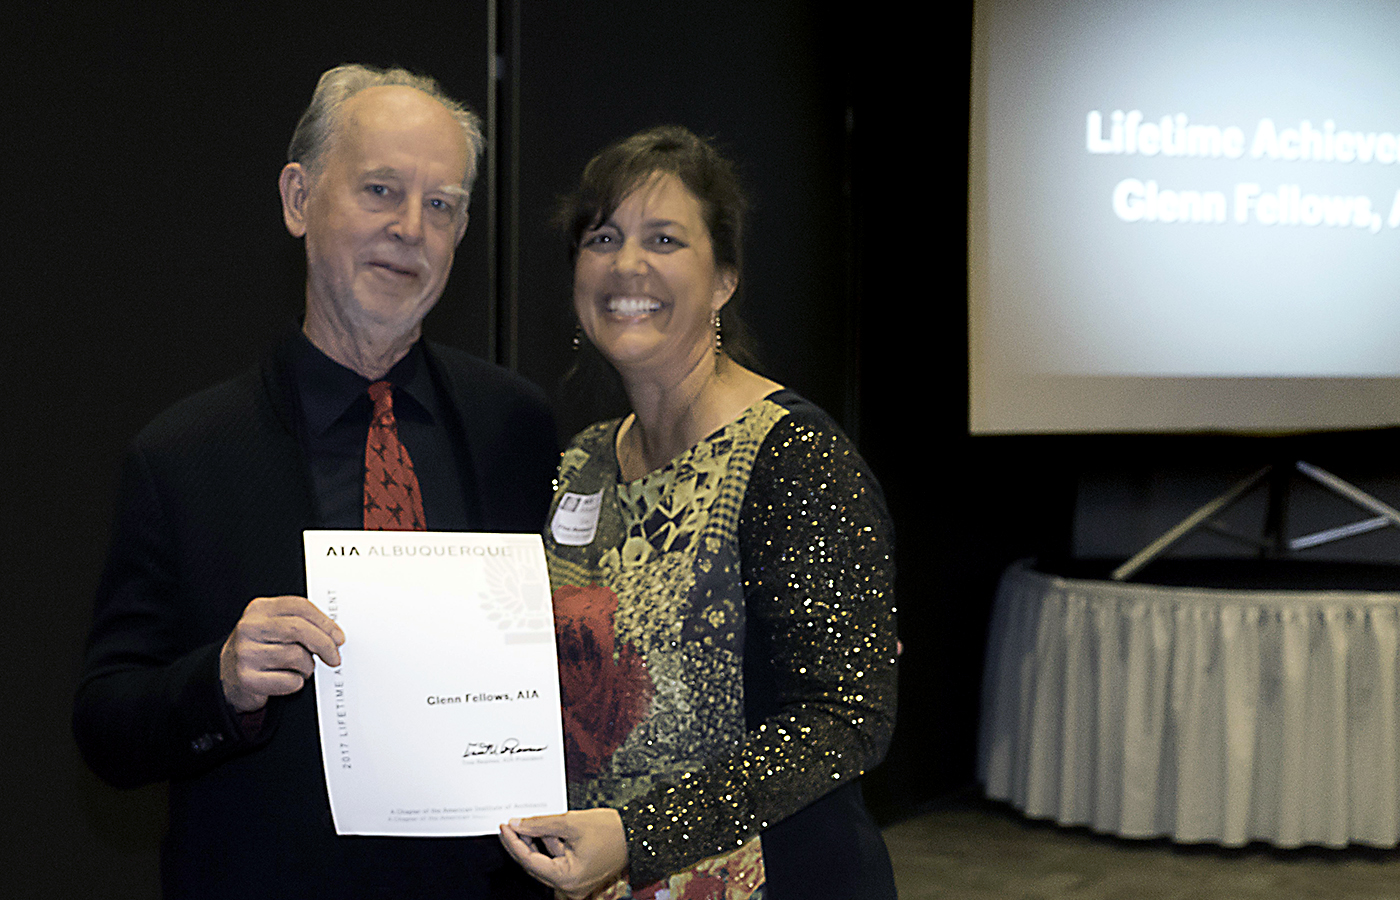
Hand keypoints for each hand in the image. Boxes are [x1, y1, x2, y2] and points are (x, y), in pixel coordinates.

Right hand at [219, 595, 344, 711]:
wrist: (226, 675)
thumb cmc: (259, 648)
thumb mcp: (273, 627)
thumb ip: (299, 623)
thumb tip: (334, 635)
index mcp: (259, 609)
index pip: (299, 607)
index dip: (325, 622)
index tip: (338, 637)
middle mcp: (250, 628)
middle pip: (299, 629)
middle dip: (324, 644)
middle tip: (334, 657)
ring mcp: (246, 653)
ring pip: (296, 656)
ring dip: (308, 667)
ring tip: (301, 669)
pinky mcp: (247, 678)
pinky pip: (289, 681)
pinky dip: (296, 682)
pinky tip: (289, 680)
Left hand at [499, 808, 627, 898]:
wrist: (638, 832)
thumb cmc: (613, 831)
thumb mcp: (571, 823)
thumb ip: (540, 824)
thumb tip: (518, 825)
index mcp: (567, 879)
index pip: (529, 861)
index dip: (514, 842)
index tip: (505, 827)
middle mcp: (570, 887)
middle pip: (535, 865)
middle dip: (522, 843)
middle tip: (510, 825)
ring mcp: (575, 882)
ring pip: (546, 862)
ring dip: (537, 842)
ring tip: (528, 823)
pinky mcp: (579, 874)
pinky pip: (558, 861)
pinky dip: (551, 845)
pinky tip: (544, 829)